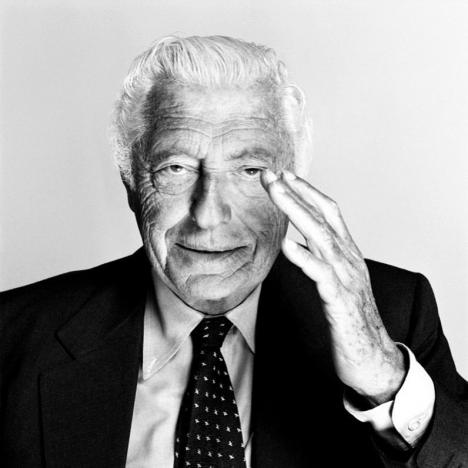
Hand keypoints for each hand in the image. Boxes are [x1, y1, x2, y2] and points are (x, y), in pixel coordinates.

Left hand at [261, 169, 405, 405]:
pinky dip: (304, 258)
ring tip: (275, 191)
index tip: (285, 176)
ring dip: (296, 210)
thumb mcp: (339, 280)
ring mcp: (346, 278)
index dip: (307, 191)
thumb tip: (299, 242)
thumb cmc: (352, 317)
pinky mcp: (340, 301)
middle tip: (271, 174)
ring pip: (320, 236)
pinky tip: (287, 245)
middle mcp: (348, 259)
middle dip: (295, 192)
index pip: (328, 212)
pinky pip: (321, 276)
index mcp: (347, 253)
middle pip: (321, 216)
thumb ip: (324, 259)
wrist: (373, 357)